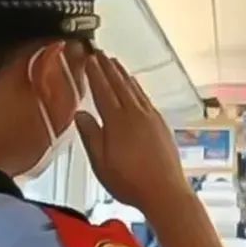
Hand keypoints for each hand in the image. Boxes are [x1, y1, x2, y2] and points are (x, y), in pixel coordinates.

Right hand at [76, 51, 192, 218]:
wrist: (165, 192)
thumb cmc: (131, 183)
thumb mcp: (101, 163)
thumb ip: (90, 136)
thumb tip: (80, 114)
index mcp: (117, 122)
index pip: (103, 90)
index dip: (95, 74)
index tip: (89, 59)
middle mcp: (136, 115)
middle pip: (120, 84)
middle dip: (108, 68)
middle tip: (100, 53)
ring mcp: (151, 118)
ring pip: (134, 89)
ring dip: (124, 74)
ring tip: (115, 63)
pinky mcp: (161, 125)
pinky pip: (146, 99)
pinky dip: (138, 89)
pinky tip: (136, 88)